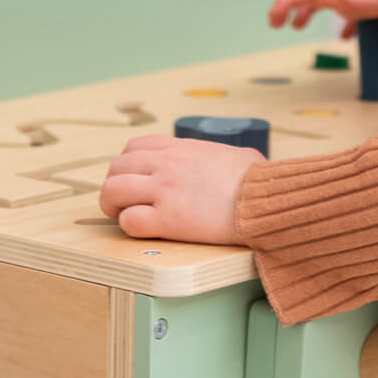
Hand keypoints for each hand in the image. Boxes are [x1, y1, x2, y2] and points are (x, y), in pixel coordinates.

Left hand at [100, 135, 261, 243]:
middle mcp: (165, 165)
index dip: (128, 165)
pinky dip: (130, 227)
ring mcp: (163, 191)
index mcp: (179, 148)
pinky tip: (143, 230)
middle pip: (116, 168)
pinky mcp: (167, 219)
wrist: (265, 199)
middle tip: (123, 202)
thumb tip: (236, 162)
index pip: (134, 147)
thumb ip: (220, 158)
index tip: (135, 179)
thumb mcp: (236, 155)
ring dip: (113, 206)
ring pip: (112, 191)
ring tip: (124, 216)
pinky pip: (129, 222)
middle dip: (115, 186)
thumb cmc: (258, 180)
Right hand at [269, 0, 377, 37]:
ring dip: (308, 10)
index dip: (287, 1)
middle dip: (289, 4)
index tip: (274, 17)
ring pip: (330, 1)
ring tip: (297, 26)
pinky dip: (343, 24)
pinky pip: (353, 12)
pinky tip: (347, 35)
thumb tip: (338, 0)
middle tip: (275, 21)